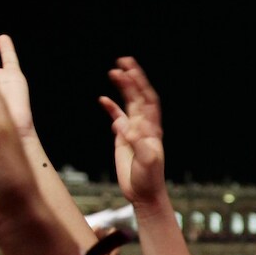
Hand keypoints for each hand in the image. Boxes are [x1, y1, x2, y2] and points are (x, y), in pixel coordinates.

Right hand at [98, 57, 165, 205]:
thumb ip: (138, 142)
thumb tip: (126, 125)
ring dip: (123, 88)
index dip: (141, 84)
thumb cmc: (149, 179)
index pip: (148, 101)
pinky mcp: (123, 139)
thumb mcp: (147, 160)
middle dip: (132, 79)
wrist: (143, 193)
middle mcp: (144, 127)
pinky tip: (103, 99)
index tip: (132, 69)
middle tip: (122, 61)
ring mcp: (133, 131)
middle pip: (139, 97)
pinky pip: (117, 118)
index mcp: (152, 129)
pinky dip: (111, 108)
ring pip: (128, 104)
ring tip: (114, 72)